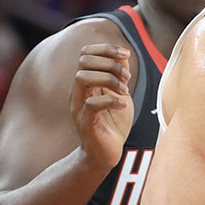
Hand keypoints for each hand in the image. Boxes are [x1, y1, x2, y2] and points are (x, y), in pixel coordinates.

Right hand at [72, 43, 133, 171]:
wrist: (106, 155)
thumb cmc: (113, 124)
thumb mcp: (119, 94)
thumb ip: (119, 75)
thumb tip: (122, 54)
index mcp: (85, 83)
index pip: (85, 53)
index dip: (105, 48)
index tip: (125, 55)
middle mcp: (78, 92)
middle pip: (83, 61)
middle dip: (109, 64)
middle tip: (126, 78)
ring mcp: (79, 107)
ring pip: (82, 78)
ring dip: (108, 80)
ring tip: (124, 91)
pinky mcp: (85, 123)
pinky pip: (91, 104)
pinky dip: (111, 101)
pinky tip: (123, 105)